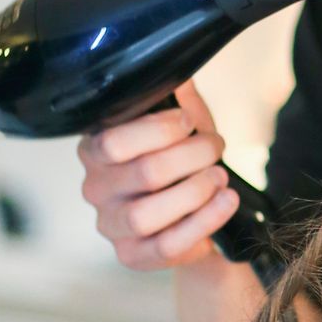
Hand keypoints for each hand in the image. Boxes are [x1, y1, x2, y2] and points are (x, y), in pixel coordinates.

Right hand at [77, 81, 240, 269]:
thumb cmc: (184, 162)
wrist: (197, 214)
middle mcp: (95, 189)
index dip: (158, 130)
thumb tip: (178, 65)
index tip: (190, 122)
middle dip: (190, 156)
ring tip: (221, 176)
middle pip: (141, 174)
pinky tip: (226, 201)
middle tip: (215, 147)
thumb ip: (176, 97)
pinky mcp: (132, 256)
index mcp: (95, 149)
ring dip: (195, 191)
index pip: (113, 141)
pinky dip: (204, 221)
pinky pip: (167, 245)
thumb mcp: (182, 123)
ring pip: (147, 214)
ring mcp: (111, 226)